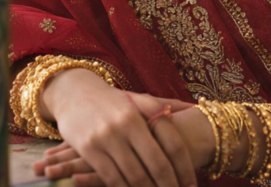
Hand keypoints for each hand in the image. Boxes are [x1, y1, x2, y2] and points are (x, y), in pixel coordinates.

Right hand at [39, 72, 198, 186]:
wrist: (74, 92)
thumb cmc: (114, 101)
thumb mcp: (141, 98)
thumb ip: (168, 105)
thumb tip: (196, 107)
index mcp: (145, 112)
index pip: (173, 145)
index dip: (185, 169)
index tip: (191, 186)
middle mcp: (127, 123)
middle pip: (157, 164)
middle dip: (169, 186)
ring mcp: (107, 136)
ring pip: (135, 175)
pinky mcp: (88, 148)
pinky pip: (111, 178)